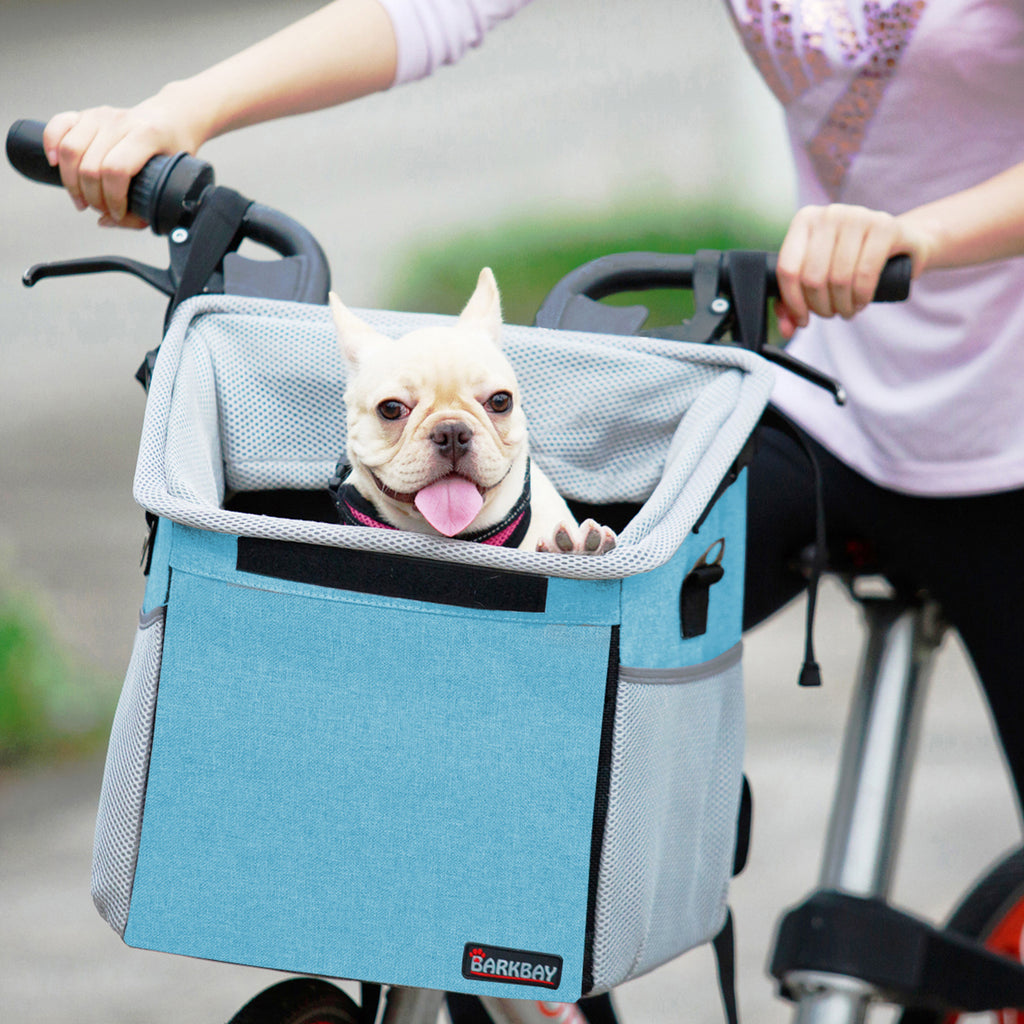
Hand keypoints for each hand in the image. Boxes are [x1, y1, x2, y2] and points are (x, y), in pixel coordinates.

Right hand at [43, 98, 201, 228]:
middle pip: (91, 166)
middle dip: (93, 198)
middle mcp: (121, 122)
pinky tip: (55, 164)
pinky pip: (58, 126)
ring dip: (72, 182)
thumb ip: (145, 209)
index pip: (116, 170)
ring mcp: (101, 115)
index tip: (118, 213)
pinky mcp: (85, 114)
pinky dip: (51, 146)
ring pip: (70, 150)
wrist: (172, 119)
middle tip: (101, 209)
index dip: (113, 199)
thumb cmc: (173, 151)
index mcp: (147, 135)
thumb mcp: (172, 182)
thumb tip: (107, 222)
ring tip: (82, 198)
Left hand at [774, 204, 930, 338]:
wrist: (900, 241)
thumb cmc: (852, 259)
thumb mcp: (819, 276)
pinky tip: (861, 303)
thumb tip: (786, 330)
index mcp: (805, 220)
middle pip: (813, 277)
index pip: (787, 269)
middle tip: (831, 313)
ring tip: (846, 310)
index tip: (803, 320)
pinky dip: (861, 297)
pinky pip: (864, 274)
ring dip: (842, 305)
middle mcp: (829, 214)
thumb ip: (793, 302)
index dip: (793, 303)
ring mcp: (858, 216)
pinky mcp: (885, 227)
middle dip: (821, 307)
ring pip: (838, 278)